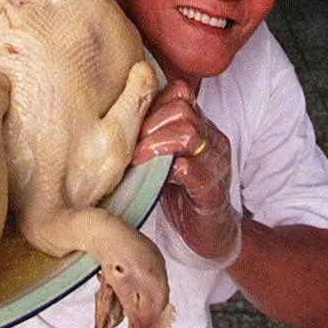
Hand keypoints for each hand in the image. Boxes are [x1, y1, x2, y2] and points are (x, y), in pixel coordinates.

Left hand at [131, 82, 241, 266]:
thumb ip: (151, 135)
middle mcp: (212, 139)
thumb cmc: (182, 194)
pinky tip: (150, 178)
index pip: (179, 91)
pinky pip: (190, 168)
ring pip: (188, 132)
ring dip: (154, 142)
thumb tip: (111, 118)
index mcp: (201, 127)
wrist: (211, 235)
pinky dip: (164, 169)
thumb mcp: (164, 157)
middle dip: (149, 121)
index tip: (129, 120)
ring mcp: (215, 163)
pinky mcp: (212, 189)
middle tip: (129, 142)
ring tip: (136, 157)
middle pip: (182, 106)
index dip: (150, 101)